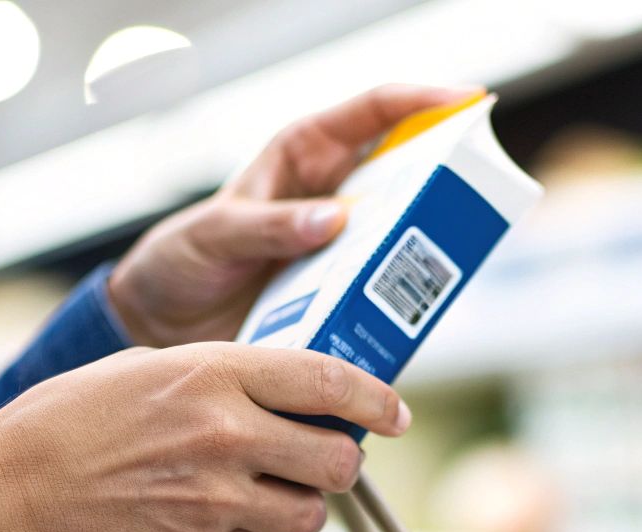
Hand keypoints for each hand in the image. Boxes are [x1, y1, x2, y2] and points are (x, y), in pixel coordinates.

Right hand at [0, 344, 410, 531]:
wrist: (13, 490)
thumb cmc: (75, 418)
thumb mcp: (153, 366)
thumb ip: (230, 376)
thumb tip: (300, 393)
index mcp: (215, 372)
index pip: (327, 381)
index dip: (376, 400)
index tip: (397, 415)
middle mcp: (225, 433)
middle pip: (338, 460)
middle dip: (338, 462)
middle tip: (314, 458)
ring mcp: (214, 497)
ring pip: (309, 515)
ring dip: (298, 506)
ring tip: (258, 491)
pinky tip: (209, 519)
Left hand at [107, 83, 480, 348]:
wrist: (161, 320)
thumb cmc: (182, 259)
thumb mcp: (216, 235)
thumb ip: (269, 225)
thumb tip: (332, 220)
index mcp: (303, 153)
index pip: (375, 111)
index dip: (425, 101)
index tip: (469, 103)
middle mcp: (330, 192)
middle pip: (406, 169)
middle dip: (446, 174)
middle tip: (481, 189)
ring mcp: (339, 242)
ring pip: (401, 230)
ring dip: (428, 242)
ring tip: (455, 253)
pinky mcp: (338, 288)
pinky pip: (381, 286)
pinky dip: (399, 295)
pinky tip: (414, 309)